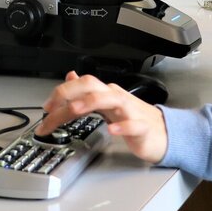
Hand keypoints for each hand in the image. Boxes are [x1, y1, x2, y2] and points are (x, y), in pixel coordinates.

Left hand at [37, 71, 168, 162]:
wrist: (165, 134)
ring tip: (74, 110)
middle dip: (68, 94)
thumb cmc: (135, 119)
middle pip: (91, 86)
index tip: (45, 107)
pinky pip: (133, 125)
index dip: (61, 92)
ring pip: (111, 99)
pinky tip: (112, 131)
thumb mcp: (107, 104)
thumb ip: (87, 92)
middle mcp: (116, 98)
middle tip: (50, 109)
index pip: (81, 85)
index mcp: (106, 93)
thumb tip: (70, 77)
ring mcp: (130, 111)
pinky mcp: (143, 128)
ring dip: (90, 102)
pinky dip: (122, 127)